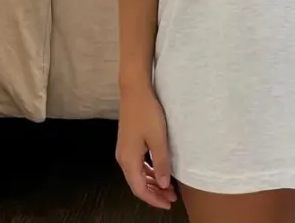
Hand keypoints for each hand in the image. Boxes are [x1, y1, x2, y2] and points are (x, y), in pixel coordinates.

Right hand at [116, 84, 177, 209]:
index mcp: (128, 161)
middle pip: (138, 184)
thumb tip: (164, 184)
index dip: (154, 199)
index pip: (140, 189)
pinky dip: (149, 172)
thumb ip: (161, 162)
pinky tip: (159, 171)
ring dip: (152, 183)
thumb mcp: (158, 139)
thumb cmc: (147, 113)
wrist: (135, 91)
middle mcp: (123, 159)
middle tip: (172, 198)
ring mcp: (124, 151)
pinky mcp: (128, 143)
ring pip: (138, 175)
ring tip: (168, 188)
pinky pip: (138, 165)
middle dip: (155, 193)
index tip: (169, 204)